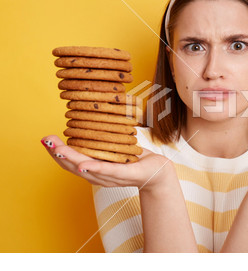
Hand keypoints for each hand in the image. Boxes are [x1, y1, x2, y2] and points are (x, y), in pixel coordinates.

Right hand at [41, 135, 174, 191]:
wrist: (157, 172)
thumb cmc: (134, 159)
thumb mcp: (114, 147)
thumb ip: (100, 138)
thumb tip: (90, 114)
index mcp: (94, 168)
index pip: (70, 162)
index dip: (56, 152)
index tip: (45, 140)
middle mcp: (98, 176)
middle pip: (73, 166)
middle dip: (57, 153)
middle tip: (46, 141)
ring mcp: (110, 177)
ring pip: (87, 168)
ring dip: (71, 158)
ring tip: (58, 149)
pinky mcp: (125, 175)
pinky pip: (108, 171)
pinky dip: (95, 168)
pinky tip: (85, 164)